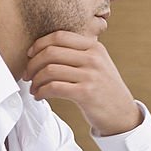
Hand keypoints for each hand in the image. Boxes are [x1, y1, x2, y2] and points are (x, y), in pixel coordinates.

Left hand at [24, 31, 141, 135]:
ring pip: (50, 70)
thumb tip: (43, 50)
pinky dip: (41, 92)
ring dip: (35, 80)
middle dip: (32, 64)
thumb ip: (78, 53)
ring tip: (34, 88)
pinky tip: (40, 96)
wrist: (122, 114)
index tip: (30, 55)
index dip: (39, 44)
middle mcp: (93, 58)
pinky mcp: (86, 93)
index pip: (59, 36)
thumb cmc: (104, 89)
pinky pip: (54, 87)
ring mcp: (90, 75)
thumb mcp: (98, 64)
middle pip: (51, 52)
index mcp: (94, 47)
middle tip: (27, 75)